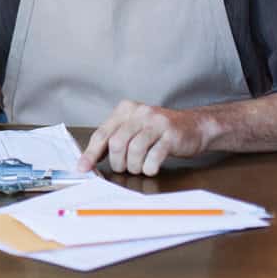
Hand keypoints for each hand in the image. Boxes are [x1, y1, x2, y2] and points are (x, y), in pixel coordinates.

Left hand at [76, 100, 213, 175]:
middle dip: (117, 162)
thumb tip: (90, 159)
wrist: (193, 126)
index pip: (102, 133)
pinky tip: (150, 168)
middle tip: (124, 168)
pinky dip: (148, 167)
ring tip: (138, 168)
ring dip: (133, 166)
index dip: (91, 153)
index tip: (83, 168)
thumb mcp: (133, 129)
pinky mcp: (171, 135)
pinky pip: (153, 156)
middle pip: (116, 143)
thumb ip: (113, 139)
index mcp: (125, 110)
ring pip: (134, 150)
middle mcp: (139, 113)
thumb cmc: (159, 131)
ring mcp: (156, 123)